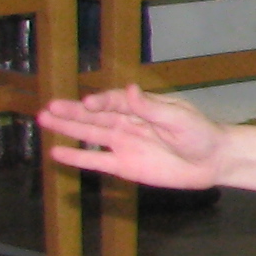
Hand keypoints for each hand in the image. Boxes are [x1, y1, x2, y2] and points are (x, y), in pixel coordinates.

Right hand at [39, 84, 228, 186]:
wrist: (212, 161)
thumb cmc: (199, 134)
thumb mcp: (178, 119)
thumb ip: (152, 108)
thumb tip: (131, 89)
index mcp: (141, 107)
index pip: (114, 101)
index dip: (100, 102)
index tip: (88, 103)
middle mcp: (127, 123)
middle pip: (94, 116)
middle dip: (72, 111)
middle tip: (48, 107)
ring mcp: (123, 144)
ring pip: (90, 135)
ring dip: (68, 127)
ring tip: (44, 119)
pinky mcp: (124, 166)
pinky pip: (96, 161)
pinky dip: (77, 157)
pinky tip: (56, 152)